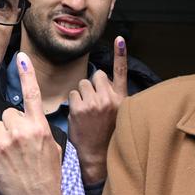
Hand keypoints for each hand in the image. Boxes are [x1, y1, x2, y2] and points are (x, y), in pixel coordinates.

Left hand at [0, 52, 65, 194]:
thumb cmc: (47, 175)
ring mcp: (4, 141)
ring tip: (13, 155)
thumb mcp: (53, 148)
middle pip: (9, 113)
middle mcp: (22, 130)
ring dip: (3, 136)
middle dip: (12, 124)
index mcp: (40, 127)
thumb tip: (29, 119)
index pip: (32, 95)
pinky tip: (5, 162)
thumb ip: (40, 129)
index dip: (26, 74)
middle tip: (20, 144)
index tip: (21, 56)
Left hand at [68, 36, 127, 185]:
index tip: (119, 38)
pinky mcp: (80, 108)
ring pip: (82, 85)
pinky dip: (74, 104)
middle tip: (94, 104)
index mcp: (122, 99)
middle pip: (96, 76)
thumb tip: (101, 81)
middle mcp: (110, 98)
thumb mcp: (119, 114)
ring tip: (87, 112)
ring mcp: (94, 103)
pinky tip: (79, 117)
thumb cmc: (107, 135)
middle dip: (92, 86)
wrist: (98, 156)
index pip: (121, 72)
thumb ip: (113, 97)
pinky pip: (73, 95)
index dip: (121, 54)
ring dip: (82, 95)